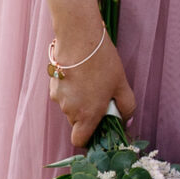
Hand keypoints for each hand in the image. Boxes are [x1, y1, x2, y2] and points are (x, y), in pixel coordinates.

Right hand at [52, 35, 135, 150]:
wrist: (79, 38)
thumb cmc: (102, 62)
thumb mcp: (122, 85)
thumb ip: (127, 107)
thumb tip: (126, 121)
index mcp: (87, 116)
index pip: (80, 141)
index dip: (89, 138)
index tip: (99, 127)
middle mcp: (70, 110)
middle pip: (77, 123)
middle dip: (88, 115)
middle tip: (102, 97)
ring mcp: (59, 98)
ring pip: (70, 107)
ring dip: (80, 100)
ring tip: (92, 80)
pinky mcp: (52, 85)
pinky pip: (64, 94)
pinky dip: (72, 89)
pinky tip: (81, 73)